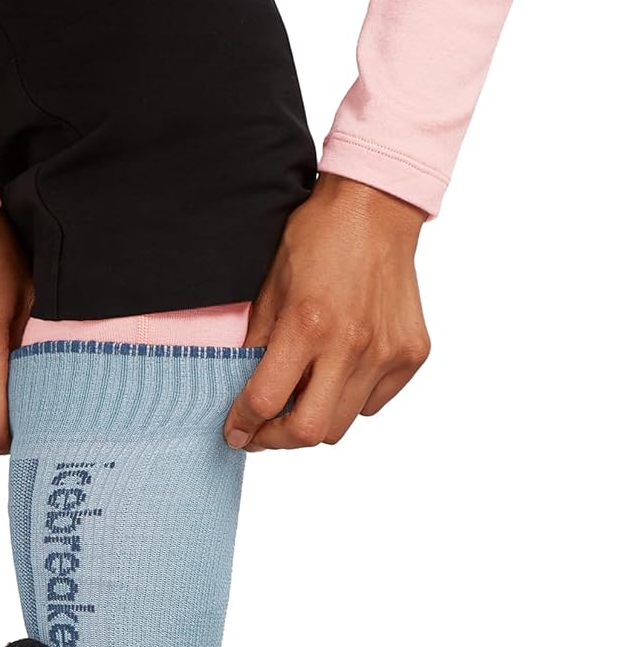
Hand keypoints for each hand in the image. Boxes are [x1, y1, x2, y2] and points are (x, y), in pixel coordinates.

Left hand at [224, 173, 430, 451]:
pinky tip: (339, 374)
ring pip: (342, 424)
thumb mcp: (271, 287)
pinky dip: (350, 400)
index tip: (235, 433)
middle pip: (309, 432)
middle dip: (277, 439)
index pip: (266, 401)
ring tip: (301, 398)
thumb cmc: (318, 239)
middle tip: (263, 431)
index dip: (243, 425)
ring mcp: (386, 352)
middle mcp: (351, 344)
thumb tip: (244, 393)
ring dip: (314, 419)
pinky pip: (372, 404)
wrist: (376, 207)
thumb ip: (259, 344)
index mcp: (307, 325)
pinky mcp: (411, 354)